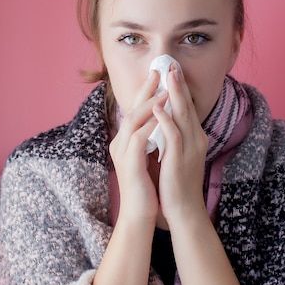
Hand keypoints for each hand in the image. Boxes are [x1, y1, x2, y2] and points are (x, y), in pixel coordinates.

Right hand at [109, 70, 166, 224]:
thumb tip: (162, 120)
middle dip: (146, 89)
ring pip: (133, 120)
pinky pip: (138, 139)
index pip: (135, 109)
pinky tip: (162, 118)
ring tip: (164, 91)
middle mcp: (120, 142)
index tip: (160, 75)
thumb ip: (152, 138)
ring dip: (150, 104)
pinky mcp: (129, 163)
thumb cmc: (147, 186)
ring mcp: (122, 152)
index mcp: (125, 140)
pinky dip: (150, 126)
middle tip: (159, 71)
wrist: (140, 213)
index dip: (146, 91)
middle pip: (131, 108)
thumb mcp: (148, 156)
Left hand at [152, 65, 208, 223]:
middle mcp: (196, 139)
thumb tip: (161, 121)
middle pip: (187, 106)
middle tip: (171, 64)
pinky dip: (166, 119)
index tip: (171, 71)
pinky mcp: (180, 159)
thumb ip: (171, 137)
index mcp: (195, 138)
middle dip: (179, 84)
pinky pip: (174, 135)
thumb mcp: (176, 155)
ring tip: (167, 76)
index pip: (187, 108)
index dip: (180, 89)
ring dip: (175, 94)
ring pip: (183, 115)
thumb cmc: (177, 184)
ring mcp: (190, 148)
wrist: (183, 209)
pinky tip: (158, 107)